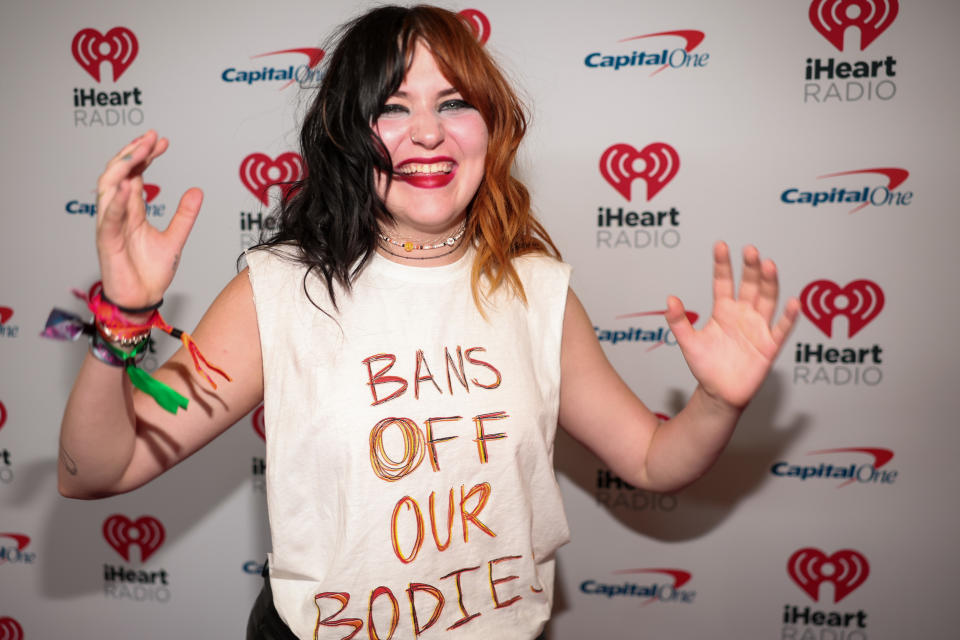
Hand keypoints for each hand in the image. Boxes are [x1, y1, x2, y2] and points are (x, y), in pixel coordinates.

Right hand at [96, 130, 202, 308]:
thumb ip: (185, 215)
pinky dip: (117, 202)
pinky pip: (109, 218)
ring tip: (141, 150)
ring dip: (123, 167)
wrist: (143, 300)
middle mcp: (119, 213)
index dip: (146, 155)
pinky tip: (130, 186)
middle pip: (120, 173)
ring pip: (108, 187)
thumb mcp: (176, 238)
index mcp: (132, 210)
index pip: (135, 173)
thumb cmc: (150, 272)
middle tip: (152, 137)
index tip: (163, 141)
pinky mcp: (106, 241)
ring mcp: (110, 225)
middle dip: (135, 152)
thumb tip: (197, 190)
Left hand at [665, 242, 799, 409]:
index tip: (720, 245)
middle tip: (749, 250)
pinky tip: (793, 302)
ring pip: (767, 301)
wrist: (719, 393)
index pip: (724, 282)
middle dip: (750, 268)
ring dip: (769, 283)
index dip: (722, 265)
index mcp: (723, 311)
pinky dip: (788, 317)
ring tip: (769, 265)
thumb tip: (669, 298)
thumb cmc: (705, 366)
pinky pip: (781, 329)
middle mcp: (743, 315)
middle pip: (749, 286)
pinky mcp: (769, 346)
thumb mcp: (688, 342)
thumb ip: (679, 321)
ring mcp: (758, 328)